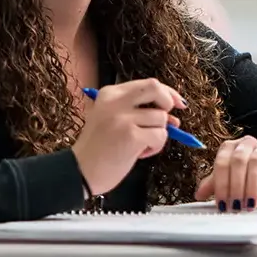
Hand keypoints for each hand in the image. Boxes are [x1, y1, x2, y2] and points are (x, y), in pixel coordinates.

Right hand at [71, 78, 186, 195]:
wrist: (80, 172)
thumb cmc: (99, 150)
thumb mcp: (113, 120)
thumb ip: (139, 112)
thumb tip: (173, 116)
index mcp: (110, 94)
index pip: (147, 84)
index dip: (166, 93)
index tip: (176, 103)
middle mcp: (115, 101)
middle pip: (156, 88)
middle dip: (169, 101)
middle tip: (169, 119)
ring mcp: (123, 118)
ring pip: (161, 118)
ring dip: (158, 135)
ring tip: (140, 146)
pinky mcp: (131, 135)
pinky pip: (160, 135)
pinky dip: (156, 147)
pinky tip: (139, 154)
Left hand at [194, 136, 256, 212]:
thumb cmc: (249, 173)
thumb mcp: (230, 178)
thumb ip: (215, 184)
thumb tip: (199, 194)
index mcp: (229, 148)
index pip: (221, 163)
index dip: (221, 185)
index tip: (222, 204)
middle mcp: (246, 144)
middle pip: (238, 161)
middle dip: (236, 186)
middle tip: (236, 206)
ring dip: (252, 186)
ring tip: (251, 205)